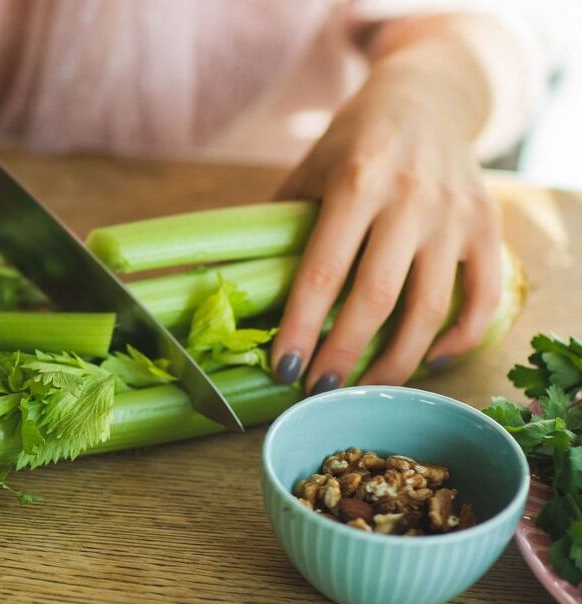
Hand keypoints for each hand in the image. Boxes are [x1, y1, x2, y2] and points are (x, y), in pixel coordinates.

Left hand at [270, 43, 502, 392]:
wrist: (429, 96)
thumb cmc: (355, 140)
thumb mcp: (310, 167)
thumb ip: (283, 222)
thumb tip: (233, 284)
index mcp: (357, 180)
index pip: (323, 270)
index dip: (302, 327)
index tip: (283, 368)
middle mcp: (411, 198)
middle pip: (377, 297)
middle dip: (344, 354)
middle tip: (318, 390)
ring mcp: (454, 215)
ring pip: (430, 308)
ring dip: (395, 361)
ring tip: (364, 389)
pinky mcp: (488, 228)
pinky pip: (480, 298)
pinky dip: (458, 338)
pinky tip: (427, 361)